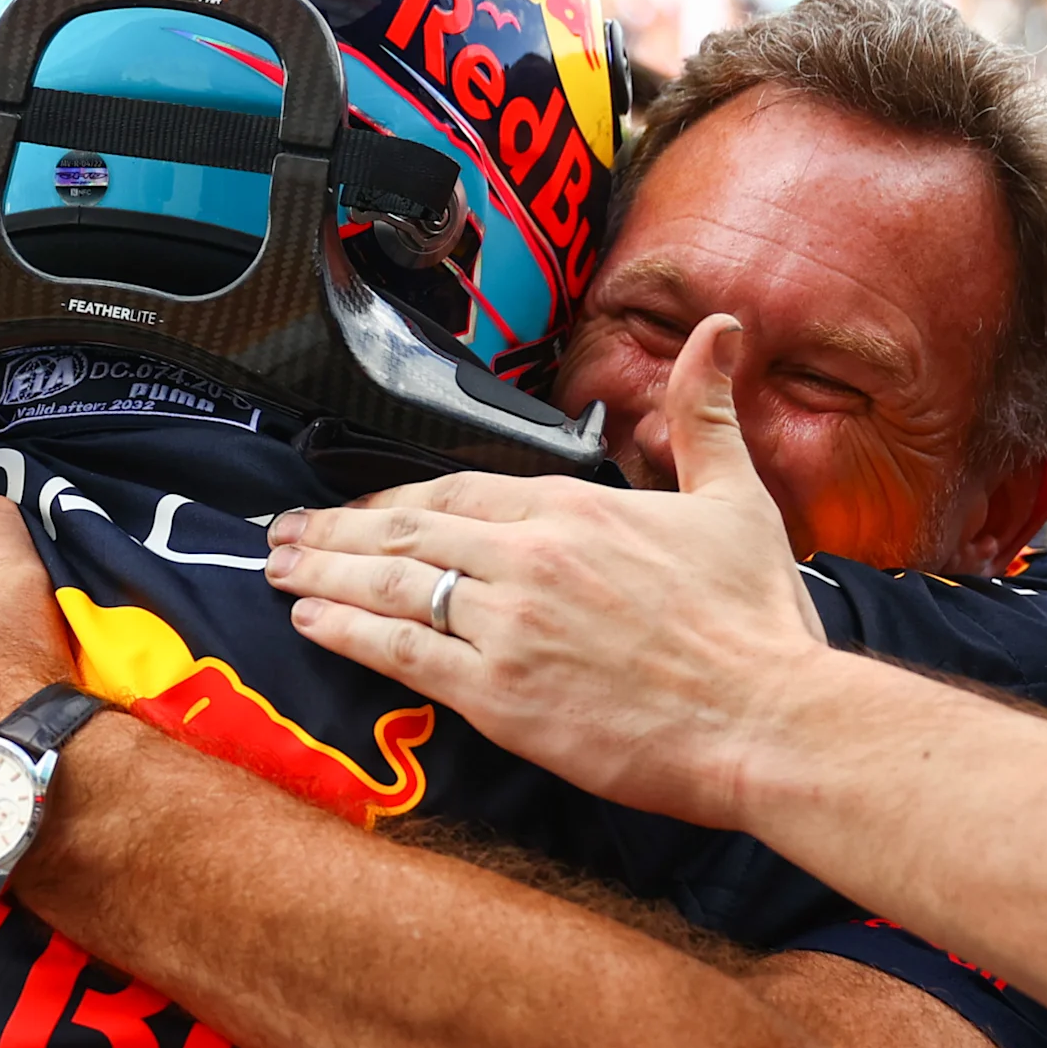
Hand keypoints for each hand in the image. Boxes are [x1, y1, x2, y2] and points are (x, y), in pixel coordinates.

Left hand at [264, 317, 823, 826]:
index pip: (458, 491)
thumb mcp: (736, 497)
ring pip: (392, 585)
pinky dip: (348, 633)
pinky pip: (401, 655)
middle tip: (284, 529)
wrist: (769, 717)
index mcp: (573, 509)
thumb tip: (720, 330)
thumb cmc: (756, 620)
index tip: (357, 503)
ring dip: (325, 572)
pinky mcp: (498, 695)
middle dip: (337, 529)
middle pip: (408, 532)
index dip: (396, 497)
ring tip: (277, 568)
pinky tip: (310, 622)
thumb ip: (703, 414)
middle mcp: (528, 556)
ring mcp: (506, 625)